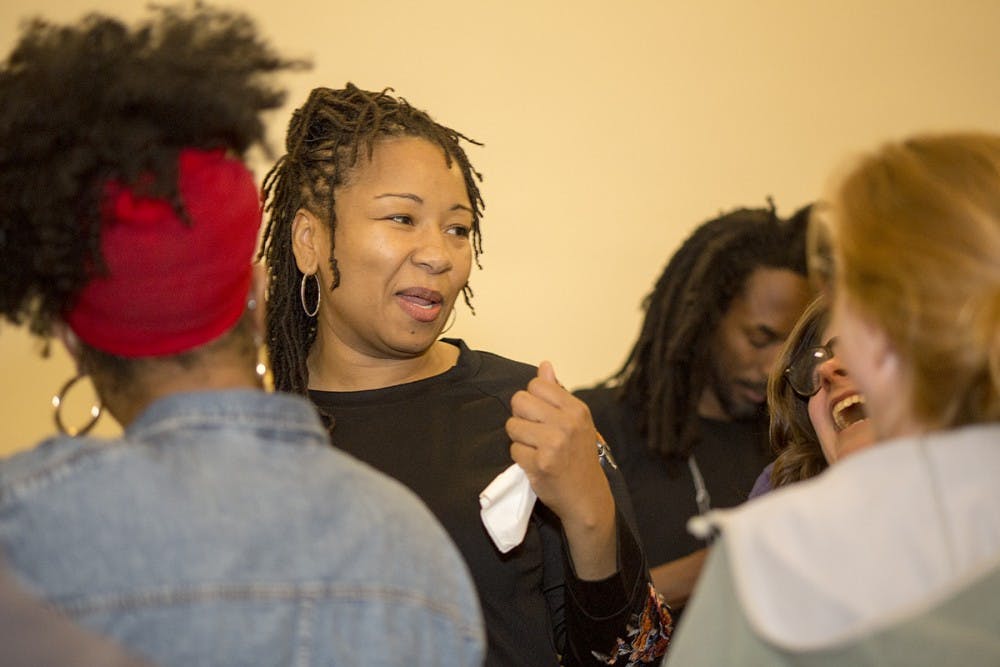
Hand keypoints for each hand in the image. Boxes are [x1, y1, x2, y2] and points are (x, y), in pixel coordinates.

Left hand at [507, 361, 616, 578]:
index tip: (541, 416)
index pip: (536, 385)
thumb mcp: (576, 421)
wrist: (588, 498)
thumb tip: (544, 365)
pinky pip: (513, 451)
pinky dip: (520, 460)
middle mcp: (567, 423)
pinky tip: (536, 465)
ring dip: (519, 440)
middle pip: (519, 401)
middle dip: (521, 417)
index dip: (532, 400)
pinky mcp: (540, 464)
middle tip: (534, 433)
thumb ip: (557, 393)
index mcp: (576, 409)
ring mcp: (553, 444)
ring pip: (512, 426)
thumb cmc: (579, 458)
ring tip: (536, 450)